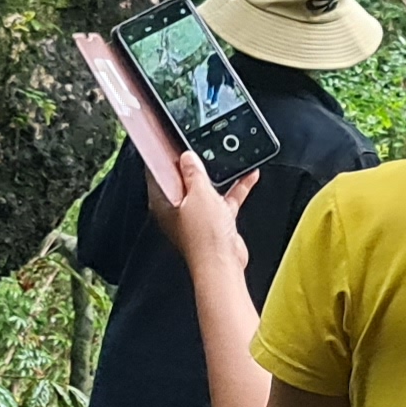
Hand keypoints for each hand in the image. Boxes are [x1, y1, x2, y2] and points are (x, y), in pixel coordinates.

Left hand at [142, 149, 258, 274]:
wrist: (223, 264)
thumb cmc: (204, 237)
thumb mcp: (199, 194)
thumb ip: (193, 172)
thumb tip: (187, 157)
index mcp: (164, 203)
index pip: (157, 173)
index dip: (162, 156)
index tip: (168, 141)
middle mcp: (178, 210)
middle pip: (182, 180)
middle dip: (193, 164)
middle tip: (199, 146)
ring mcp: (197, 216)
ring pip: (205, 189)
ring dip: (217, 175)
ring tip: (226, 158)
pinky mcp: (215, 222)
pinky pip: (225, 199)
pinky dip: (235, 188)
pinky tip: (248, 176)